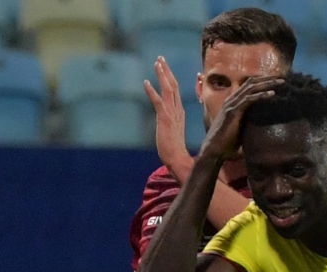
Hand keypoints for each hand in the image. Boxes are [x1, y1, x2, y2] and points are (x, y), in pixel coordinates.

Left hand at [144, 56, 193, 179]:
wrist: (177, 158)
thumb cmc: (174, 149)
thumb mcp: (173, 131)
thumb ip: (171, 123)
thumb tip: (167, 121)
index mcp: (179, 112)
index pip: (175, 90)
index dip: (170, 77)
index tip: (165, 67)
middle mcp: (177, 109)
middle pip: (173, 85)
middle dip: (167, 70)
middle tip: (160, 58)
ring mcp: (172, 113)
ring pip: (168, 89)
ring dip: (162, 75)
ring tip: (157, 63)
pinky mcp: (164, 118)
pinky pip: (158, 101)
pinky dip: (152, 91)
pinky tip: (146, 82)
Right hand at [194, 75, 283, 163]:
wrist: (214, 150)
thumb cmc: (227, 142)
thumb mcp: (241, 128)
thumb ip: (249, 121)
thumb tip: (264, 124)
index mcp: (233, 102)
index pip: (249, 85)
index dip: (262, 81)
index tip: (276, 81)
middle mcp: (231, 100)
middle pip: (251, 83)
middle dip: (267, 79)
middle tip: (282, 78)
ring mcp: (231, 105)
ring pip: (251, 88)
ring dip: (267, 84)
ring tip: (280, 82)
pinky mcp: (233, 112)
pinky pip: (249, 99)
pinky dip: (261, 95)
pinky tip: (272, 94)